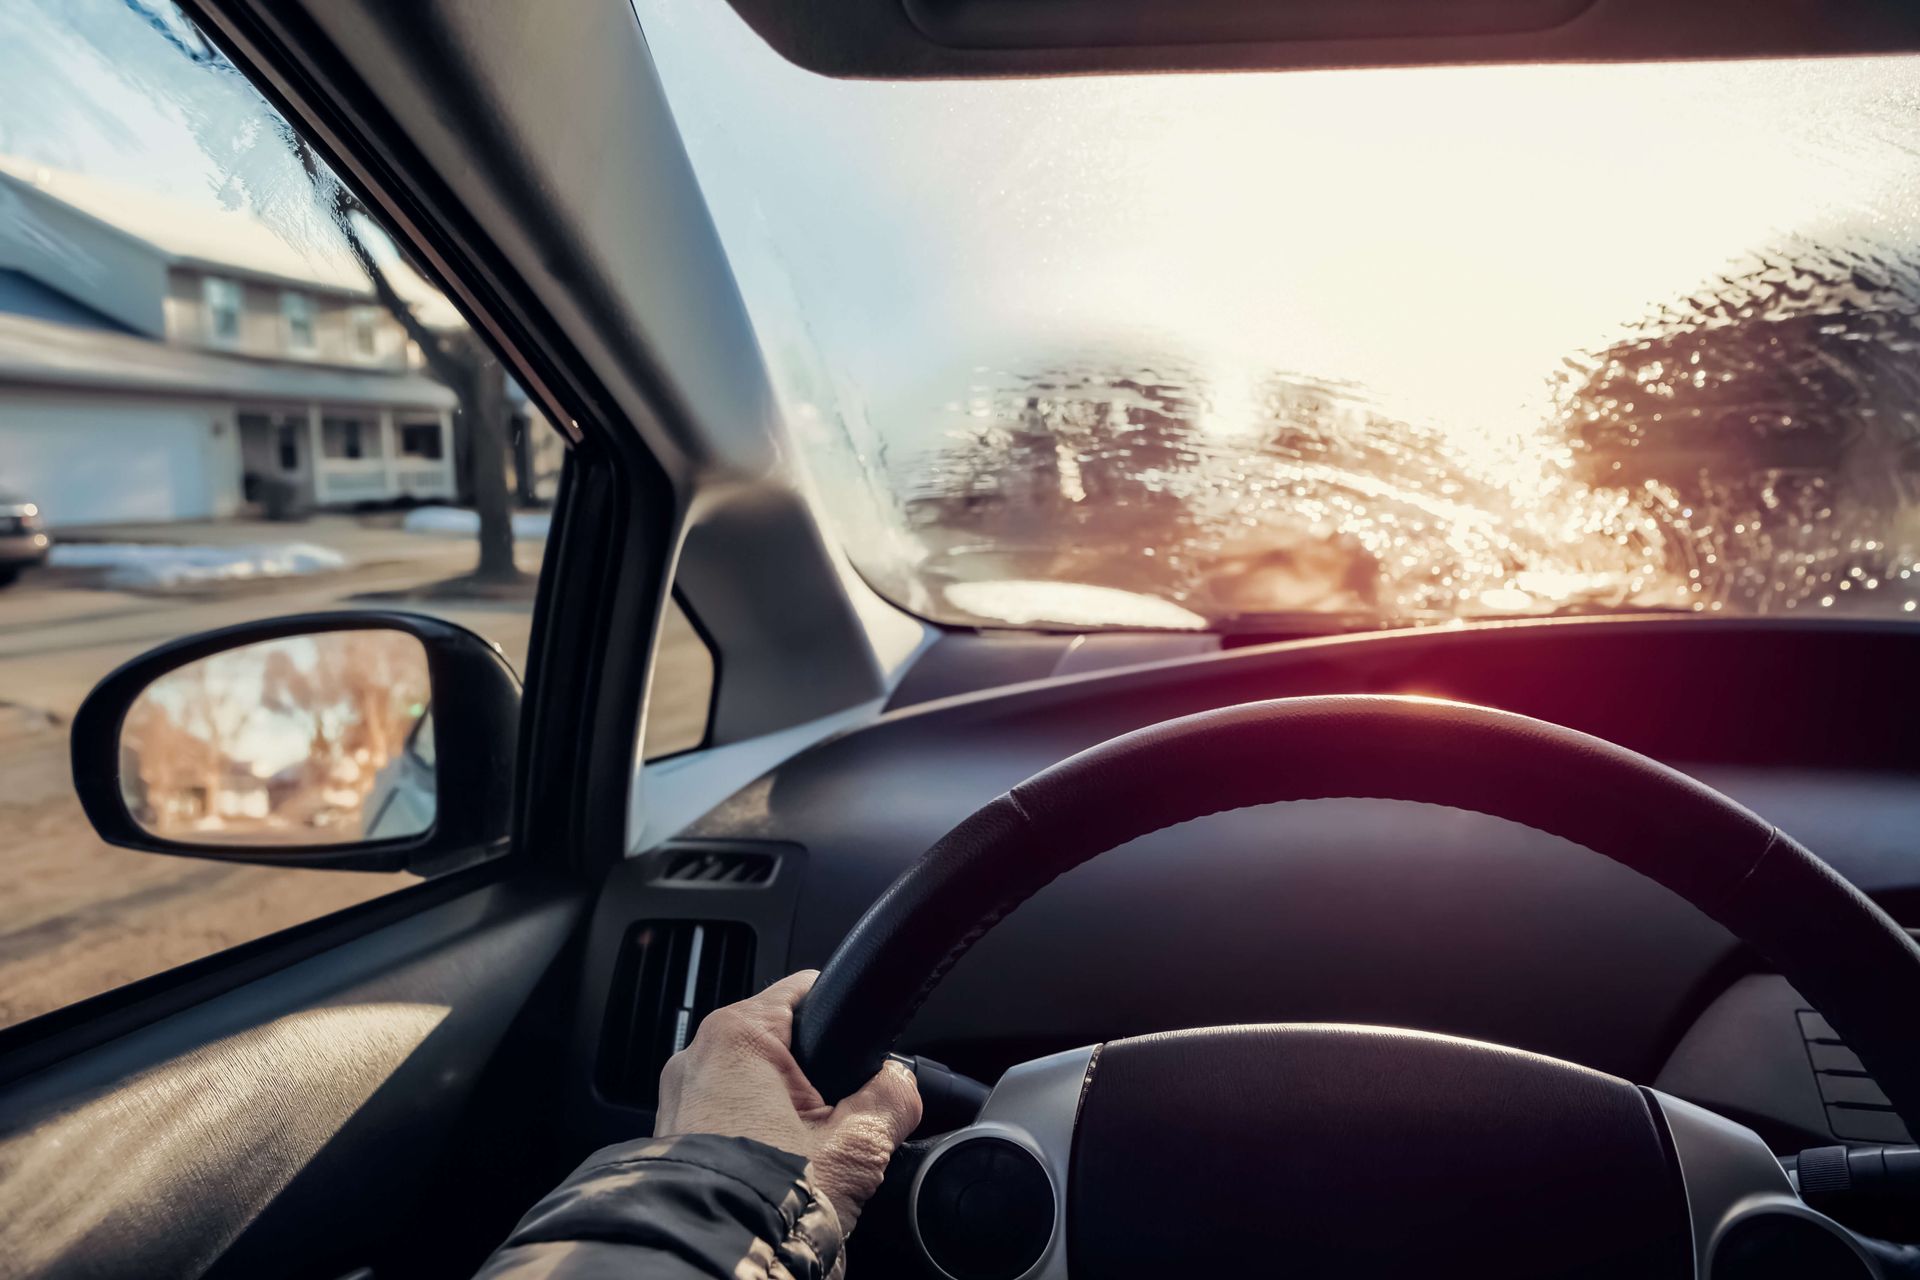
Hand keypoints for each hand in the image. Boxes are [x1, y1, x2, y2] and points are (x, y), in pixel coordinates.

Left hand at [655, 970, 922, 1233]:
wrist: (707, 1265)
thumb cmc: (765, 1201)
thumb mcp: (857, 1146)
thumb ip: (892, 1097)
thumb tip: (902, 1083)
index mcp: (738, 1035)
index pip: (806, 990)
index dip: (846, 1015)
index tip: (867, 1045)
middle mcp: (696, 1058)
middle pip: (781, 1046)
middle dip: (817, 1081)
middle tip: (843, 1124)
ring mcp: (677, 1102)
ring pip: (752, 1088)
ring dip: (784, 1116)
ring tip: (810, 1160)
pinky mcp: (671, 1141)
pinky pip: (726, 1122)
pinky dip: (753, 1140)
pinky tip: (775, 1177)